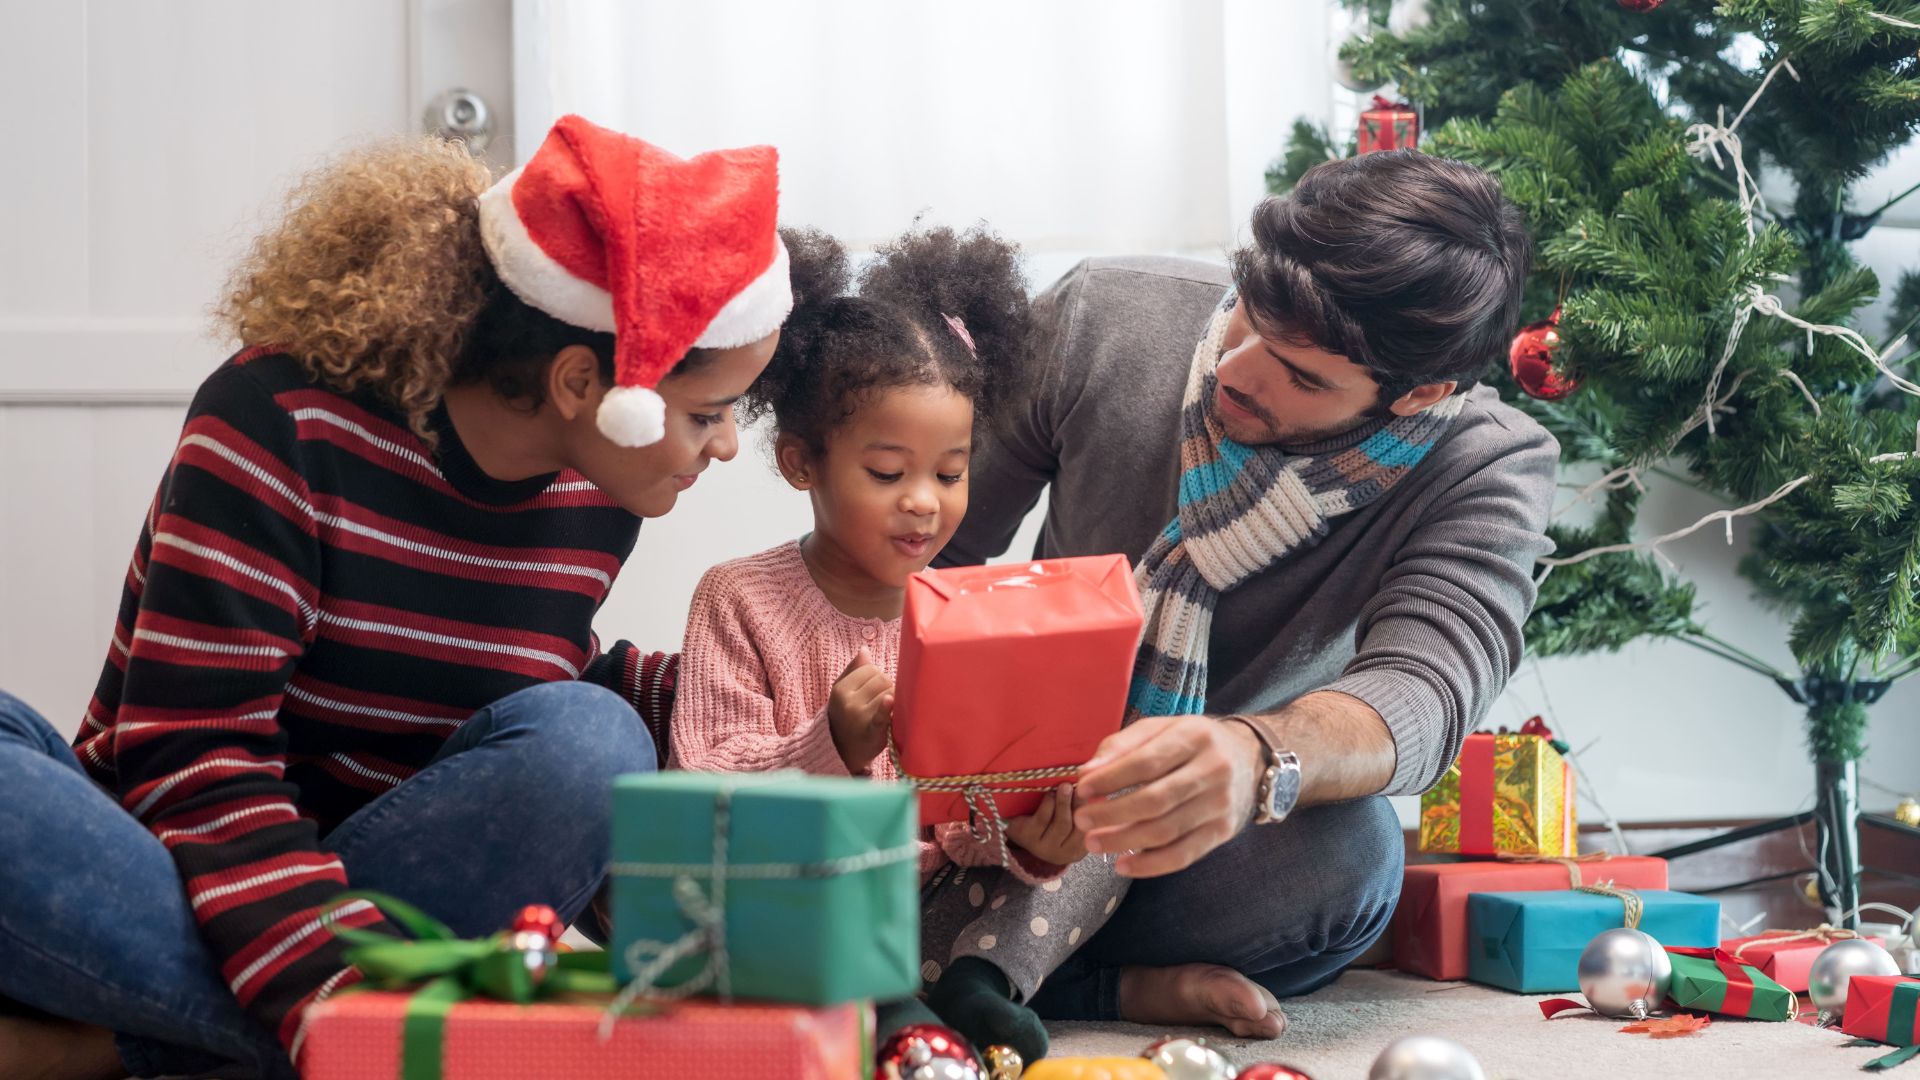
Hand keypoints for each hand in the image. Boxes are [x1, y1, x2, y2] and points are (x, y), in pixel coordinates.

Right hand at [827, 648, 892, 773]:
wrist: (842, 751)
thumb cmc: (846, 717)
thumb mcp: (842, 693)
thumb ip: (854, 671)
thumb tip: (865, 650)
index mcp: (841, 689)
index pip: (871, 669)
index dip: (877, 678)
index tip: (873, 692)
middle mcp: (848, 701)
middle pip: (882, 680)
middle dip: (887, 688)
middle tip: (881, 704)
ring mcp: (859, 716)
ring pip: (889, 693)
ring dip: (894, 700)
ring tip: (884, 713)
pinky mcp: (871, 731)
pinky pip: (879, 716)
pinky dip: (885, 708)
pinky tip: (889, 701)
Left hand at [1003, 782, 1086, 865]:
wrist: (1017, 827)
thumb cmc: (1048, 820)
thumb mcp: (1068, 819)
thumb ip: (1081, 810)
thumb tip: (1093, 788)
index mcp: (1077, 850)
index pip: (1091, 833)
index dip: (1093, 812)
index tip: (1094, 793)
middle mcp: (1062, 854)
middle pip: (1077, 828)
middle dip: (1079, 805)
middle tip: (1080, 787)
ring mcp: (1044, 849)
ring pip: (1061, 824)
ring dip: (1064, 803)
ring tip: (1065, 786)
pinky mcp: (1028, 838)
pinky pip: (1042, 820)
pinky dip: (1048, 804)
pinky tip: (1050, 793)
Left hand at [1071, 715, 1263, 877]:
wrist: (1250, 758)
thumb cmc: (1192, 742)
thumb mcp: (1161, 729)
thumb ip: (1122, 746)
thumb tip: (1086, 773)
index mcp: (1194, 737)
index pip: (1147, 762)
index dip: (1111, 779)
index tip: (1082, 789)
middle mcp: (1213, 770)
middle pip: (1156, 800)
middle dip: (1113, 814)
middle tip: (1082, 821)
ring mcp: (1220, 804)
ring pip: (1167, 831)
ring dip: (1125, 841)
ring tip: (1093, 843)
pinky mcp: (1223, 831)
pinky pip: (1184, 854)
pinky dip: (1151, 864)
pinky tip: (1123, 865)